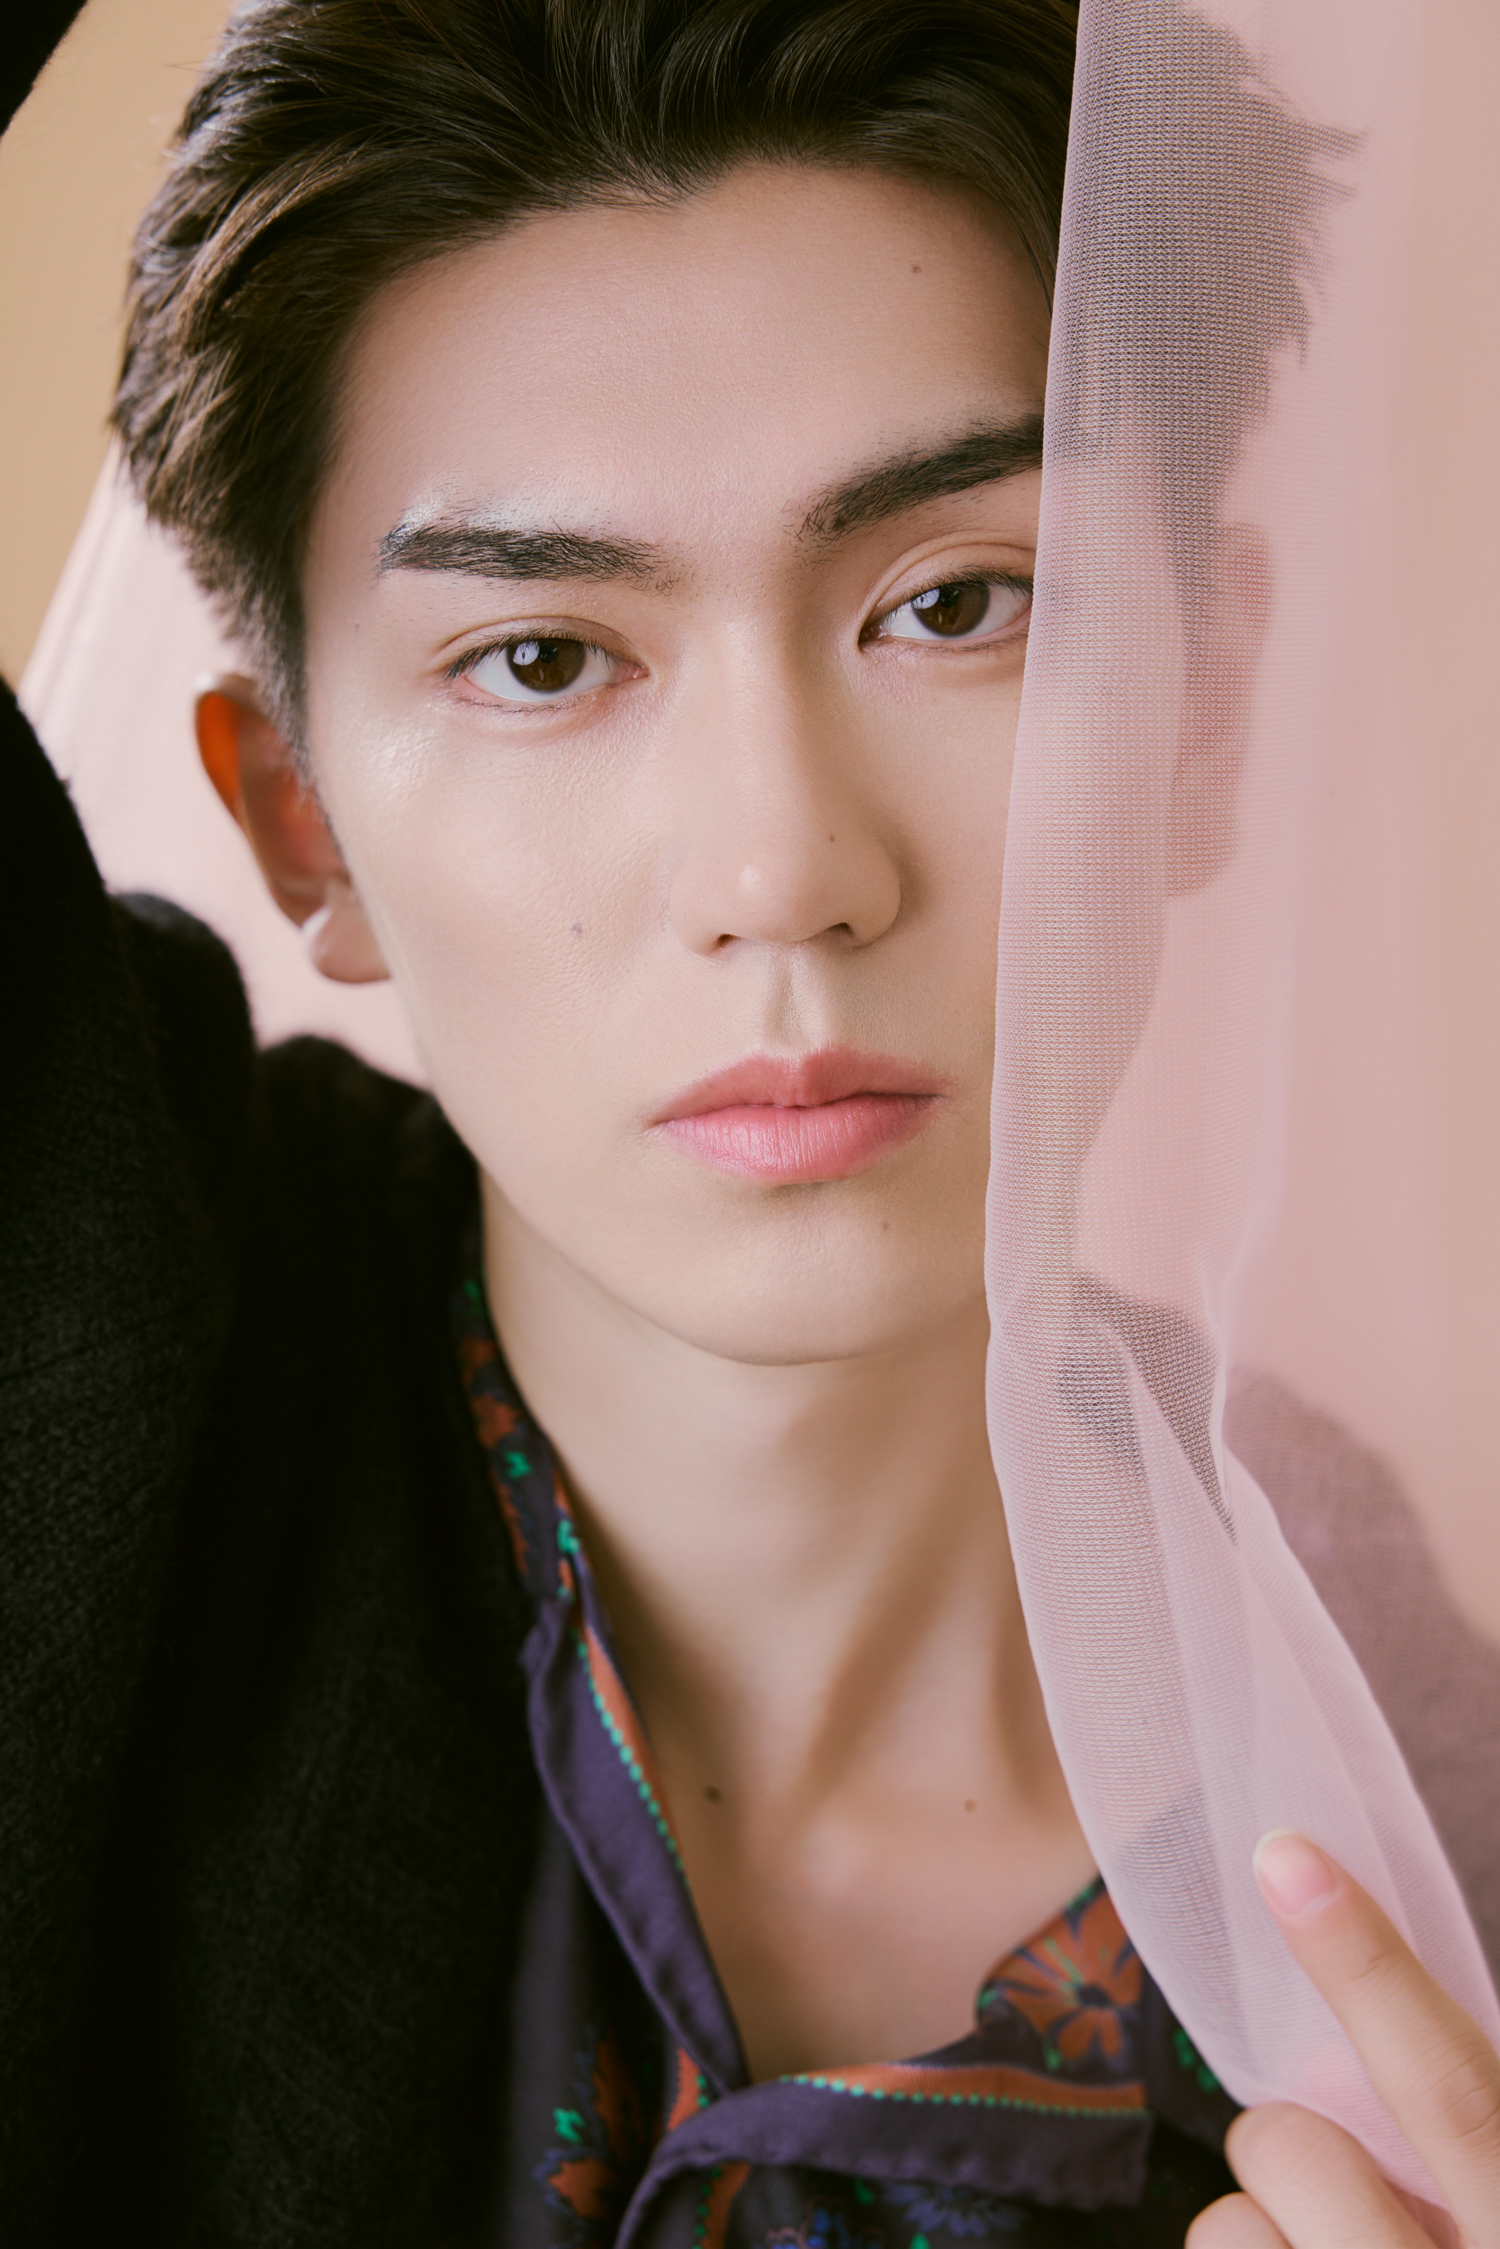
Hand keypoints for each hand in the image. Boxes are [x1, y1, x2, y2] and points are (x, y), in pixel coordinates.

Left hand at [1187, 1832, 1499, 2247]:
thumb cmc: (1486, 2240)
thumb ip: (1467, 2128)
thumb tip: (1373, 2021)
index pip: (1451, 2089)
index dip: (1366, 1965)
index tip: (1286, 1853)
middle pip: (1292, 2147)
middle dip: (1293, 2144)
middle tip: (1355, 2190)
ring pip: (1227, 2226)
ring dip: (1266, 2235)